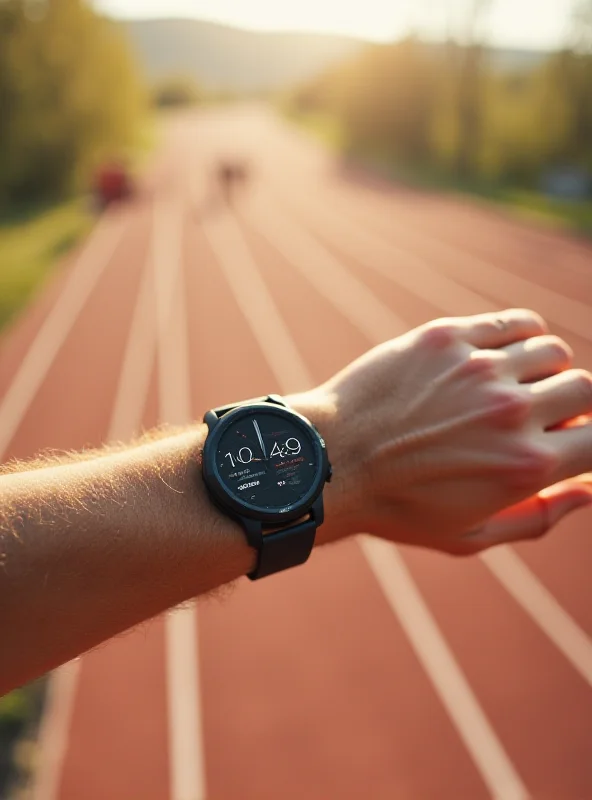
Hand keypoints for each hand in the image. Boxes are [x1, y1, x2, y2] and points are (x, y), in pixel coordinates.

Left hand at [296, 309, 591, 553]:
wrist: (330, 461)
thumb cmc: (397, 507)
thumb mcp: (470, 535)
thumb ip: (539, 517)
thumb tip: (588, 491)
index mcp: (525, 467)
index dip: (588, 440)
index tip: (568, 440)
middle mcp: (511, 413)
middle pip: (584, 388)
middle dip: (574, 405)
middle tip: (542, 414)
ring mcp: (479, 369)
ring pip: (552, 351)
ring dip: (546, 370)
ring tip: (517, 384)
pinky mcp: (447, 338)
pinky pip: (515, 322)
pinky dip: (524, 335)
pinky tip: (506, 353)